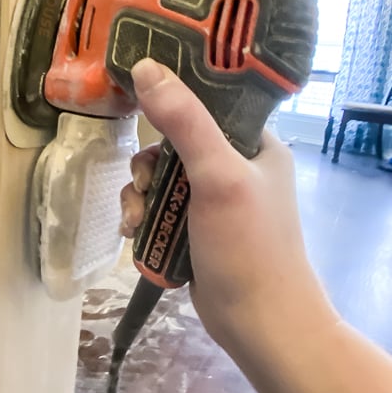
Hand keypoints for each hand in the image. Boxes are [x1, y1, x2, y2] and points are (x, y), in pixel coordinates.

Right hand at [121, 58, 338, 358]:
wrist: (259, 325)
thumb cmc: (248, 246)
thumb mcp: (217, 176)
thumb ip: (184, 122)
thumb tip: (145, 67)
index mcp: (256, 144)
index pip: (209, 103)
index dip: (172, 100)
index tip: (138, 102)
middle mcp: (237, 167)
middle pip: (174, 144)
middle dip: (148, 165)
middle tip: (144, 185)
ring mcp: (216, 201)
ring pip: (161, 179)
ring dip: (139, 196)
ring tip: (134, 220)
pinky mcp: (197, 230)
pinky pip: (160, 209)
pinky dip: (143, 218)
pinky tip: (133, 234)